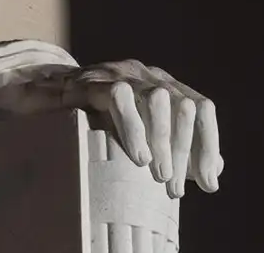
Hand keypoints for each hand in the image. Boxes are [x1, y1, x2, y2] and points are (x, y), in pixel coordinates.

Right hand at [65, 59, 223, 198]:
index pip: (202, 107)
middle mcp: (149, 75)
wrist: (48, 100)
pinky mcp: (96, 81)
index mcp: (166, 85)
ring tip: (159, 175)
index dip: (208, 144)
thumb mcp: (142, 134)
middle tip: (175, 188)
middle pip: (184, 105)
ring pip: (159, 99)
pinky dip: (134, 130)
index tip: (208, 183)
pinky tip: (138, 157)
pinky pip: (121, 100)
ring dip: (163, 142)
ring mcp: (123, 74)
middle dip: (185, 151)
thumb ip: (179, 148)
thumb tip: (215, 169)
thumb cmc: (99, 120)